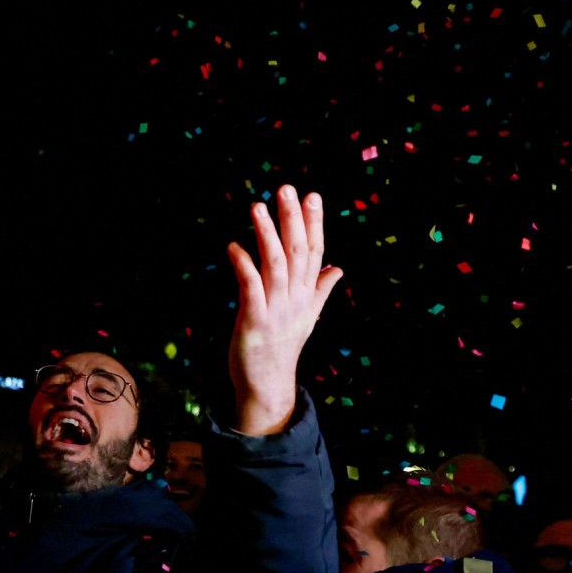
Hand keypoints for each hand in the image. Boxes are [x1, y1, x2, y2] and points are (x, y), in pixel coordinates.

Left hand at [226, 185, 342, 435]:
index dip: (314, 223)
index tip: (312, 195)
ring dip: (267, 233)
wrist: (268, 383)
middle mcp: (296, 298)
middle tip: (286, 189)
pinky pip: (250, 287)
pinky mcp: (255, 320)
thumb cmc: (283, 346)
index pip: (315, 251)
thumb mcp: (307, 316)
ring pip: (275, 264)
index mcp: (307, 294)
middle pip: (298, 251)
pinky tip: (233, 246)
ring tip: (257, 206)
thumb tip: (339, 268)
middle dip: (293, 218)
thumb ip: (321, 289)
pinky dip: (243, 264)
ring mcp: (276, 309)